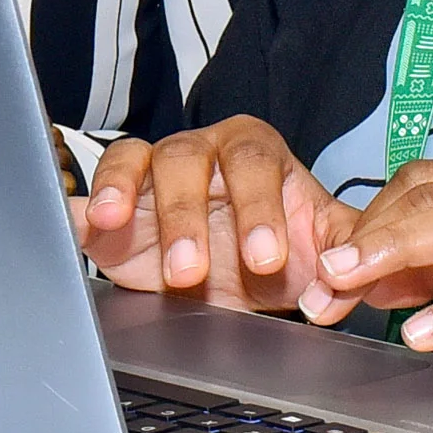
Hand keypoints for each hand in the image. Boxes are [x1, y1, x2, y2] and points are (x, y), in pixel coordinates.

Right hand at [71, 116, 355, 314]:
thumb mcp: (320, 249)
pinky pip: (91, 187)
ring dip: (127, 195)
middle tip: (193, 271)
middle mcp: (201, 151)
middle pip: (188, 158)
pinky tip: (82, 220)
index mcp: (256, 153)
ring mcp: (152, 170)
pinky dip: (83, 199)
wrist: (235, 273)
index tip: (265, 259)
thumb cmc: (278, 249)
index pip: (257, 163)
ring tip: (118, 226)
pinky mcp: (114, 199)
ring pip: (135, 161)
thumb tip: (350, 281)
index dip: (260, 207)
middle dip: (188, 213)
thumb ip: (348, 253)